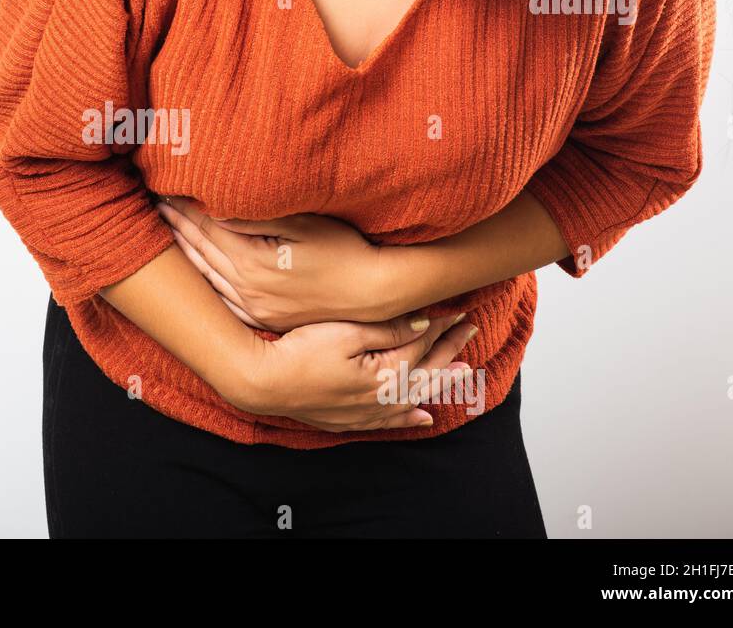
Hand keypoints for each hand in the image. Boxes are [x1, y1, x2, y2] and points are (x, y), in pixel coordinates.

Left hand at [155, 196, 403, 328]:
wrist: (373, 292)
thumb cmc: (344, 249)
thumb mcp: (303, 224)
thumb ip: (256, 218)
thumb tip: (217, 208)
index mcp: (253, 262)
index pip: (207, 228)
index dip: (185, 208)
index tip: (165, 190)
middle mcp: (247, 288)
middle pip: (201, 251)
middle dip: (177, 227)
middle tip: (155, 207)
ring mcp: (255, 307)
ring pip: (208, 277)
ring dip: (186, 253)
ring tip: (168, 232)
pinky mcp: (265, 318)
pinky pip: (223, 300)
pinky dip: (205, 282)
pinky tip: (197, 272)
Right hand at [231, 311, 475, 431]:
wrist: (262, 381)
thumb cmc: (299, 352)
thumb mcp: (346, 331)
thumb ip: (387, 329)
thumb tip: (424, 323)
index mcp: (384, 373)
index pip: (421, 346)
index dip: (441, 327)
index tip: (459, 311)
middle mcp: (381, 398)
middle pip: (424, 372)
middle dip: (449, 351)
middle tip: (469, 332)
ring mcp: (364, 412)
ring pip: (413, 398)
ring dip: (439, 384)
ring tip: (462, 373)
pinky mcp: (348, 420)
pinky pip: (389, 422)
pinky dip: (409, 419)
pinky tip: (423, 417)